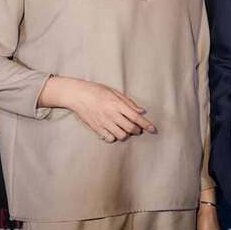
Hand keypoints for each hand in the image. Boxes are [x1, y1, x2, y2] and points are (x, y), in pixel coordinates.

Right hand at [39, 76, 155, 142]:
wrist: (77, 95)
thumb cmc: (97, 91)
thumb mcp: (114, 92)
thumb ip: (129, 102)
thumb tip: (142, 111)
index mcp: (117, 104)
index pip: (135, 117)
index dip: (146, 124)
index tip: (152, 129)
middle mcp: (111, 114)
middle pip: (130, 128)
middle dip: (137, 130)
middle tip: (137, 128)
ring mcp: (103, 122)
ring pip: (121, 135)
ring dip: (126, 134)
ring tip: (124, 129)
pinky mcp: (96, 128)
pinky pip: (109, 138)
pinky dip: (114, 137)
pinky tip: (113, 131)